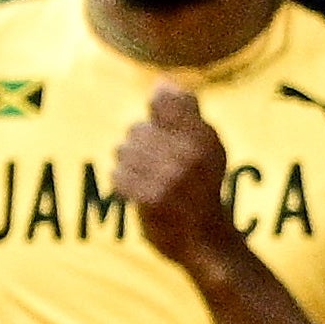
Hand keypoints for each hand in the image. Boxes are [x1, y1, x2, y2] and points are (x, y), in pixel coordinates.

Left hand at [114, 85, 239, 275]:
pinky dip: (123, 185)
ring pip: (123, 151)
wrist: (206, 241)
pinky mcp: (152, 198)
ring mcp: (171, 178)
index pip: (162, 102)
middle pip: (136, 129)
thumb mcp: (206, 146)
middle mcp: (190, 154)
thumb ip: (185, 112)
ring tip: (148, 181)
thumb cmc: (202, 188)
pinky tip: (138, 193)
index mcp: (205, 136)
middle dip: (139, 147)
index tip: (165, 139)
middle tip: (157, 169)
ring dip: (129, 167)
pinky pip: (118, 176)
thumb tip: (161, 82)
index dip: (156, 119)